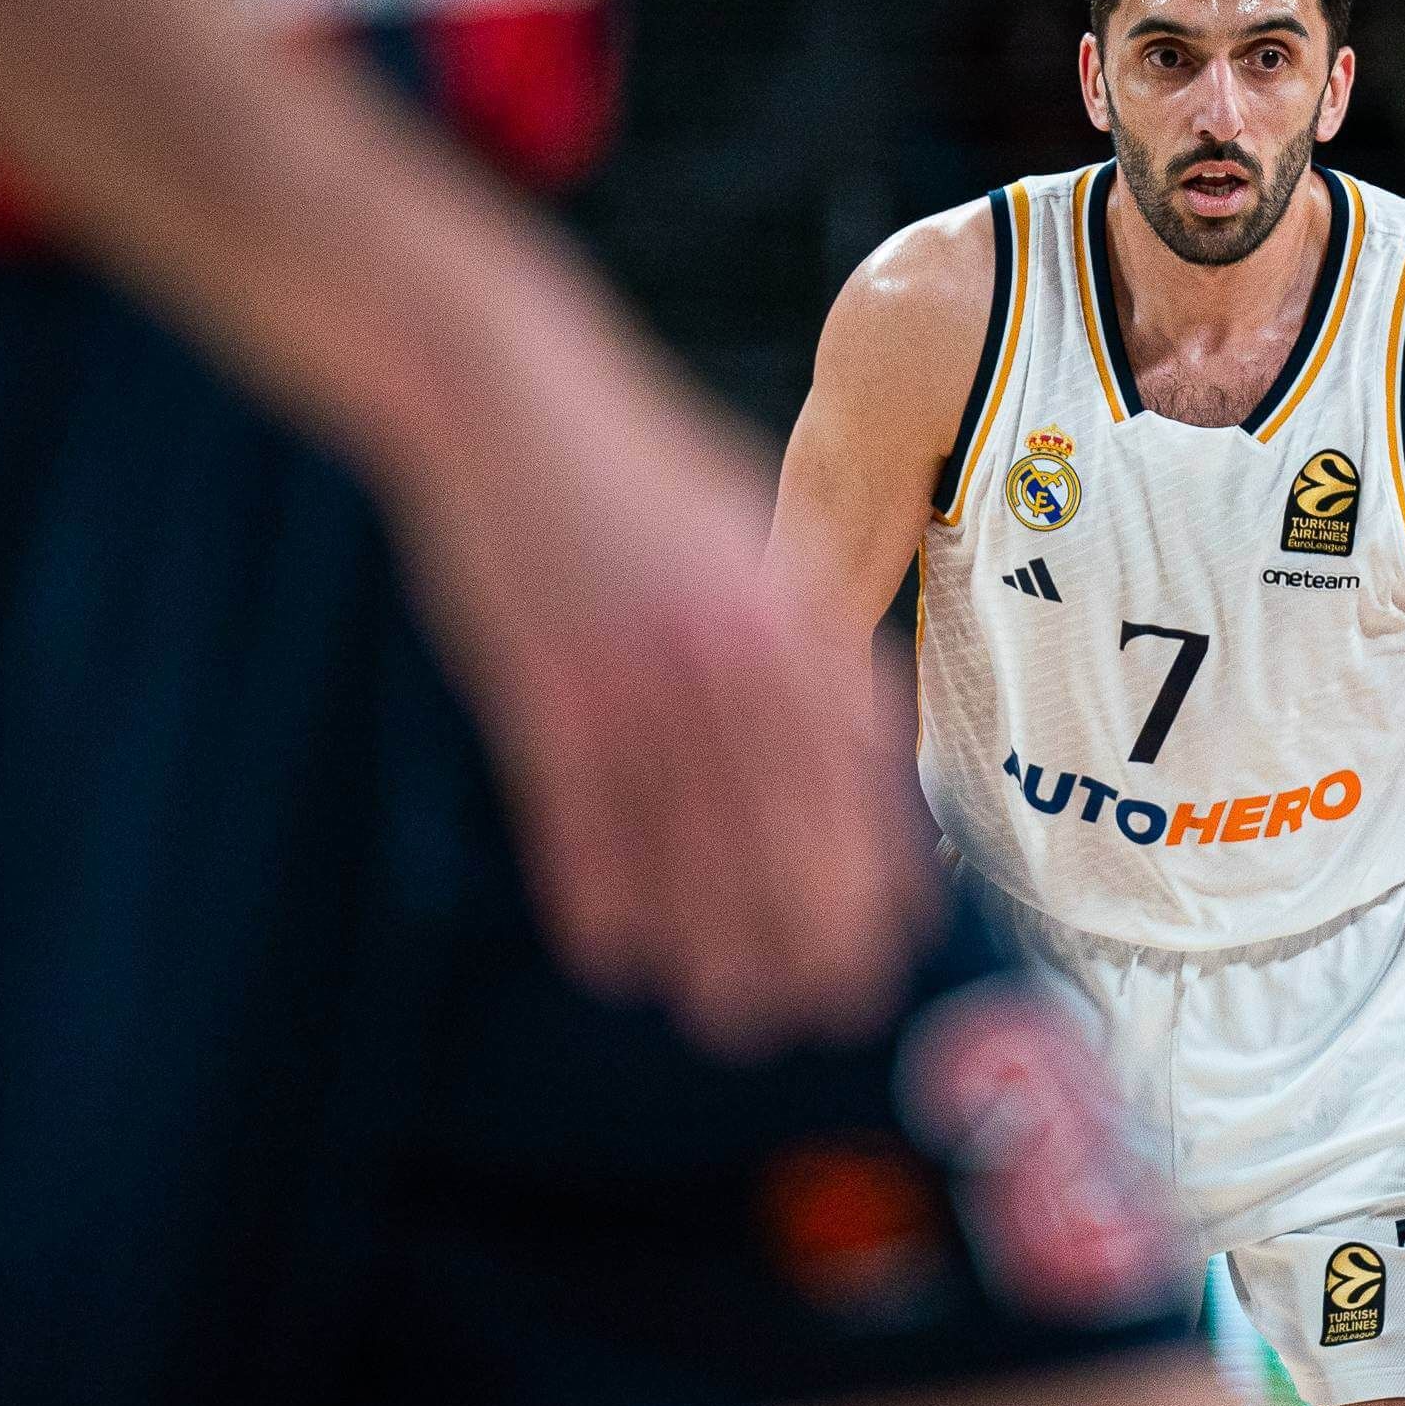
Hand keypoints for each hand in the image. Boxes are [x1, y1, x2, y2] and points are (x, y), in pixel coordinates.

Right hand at [383, 334, 935, 1045]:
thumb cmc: (633, 468)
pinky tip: (615, 952)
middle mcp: (724, 652)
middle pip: (784, 821)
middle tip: (823, 1005)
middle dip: (810, 925)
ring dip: (710, 937)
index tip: (898, 935)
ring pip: (684, 840)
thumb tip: (863, 734)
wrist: (506, 393)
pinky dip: (600, 892)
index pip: (857, 766)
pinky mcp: (541, 688)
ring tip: (728, 1012)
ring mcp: (631, 674)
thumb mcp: (747, 537)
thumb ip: (805, 633)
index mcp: (786, 614)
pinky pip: (580, 818)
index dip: (882, 862)